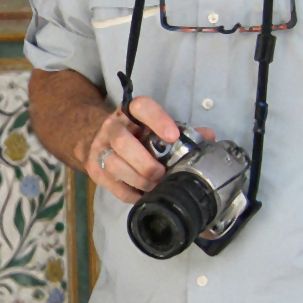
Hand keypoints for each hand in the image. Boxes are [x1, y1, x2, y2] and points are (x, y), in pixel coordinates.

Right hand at [86, 95, 213, 203]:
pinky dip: (130, 194)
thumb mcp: (153, 125)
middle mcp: (112, 126)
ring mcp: (100, 147)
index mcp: (131, 112)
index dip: (157, 120)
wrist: (94, 135)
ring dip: (138, 179)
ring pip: (114, 164)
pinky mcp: (94, 168)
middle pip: (122, 141)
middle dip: (145, 162)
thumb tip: (209, 136)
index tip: (173, 136)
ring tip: (154, 186)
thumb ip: (180, 130)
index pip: (141, 107)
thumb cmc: (134, 131)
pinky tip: (143, 196)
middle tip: (161, 173)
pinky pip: (112, 185)